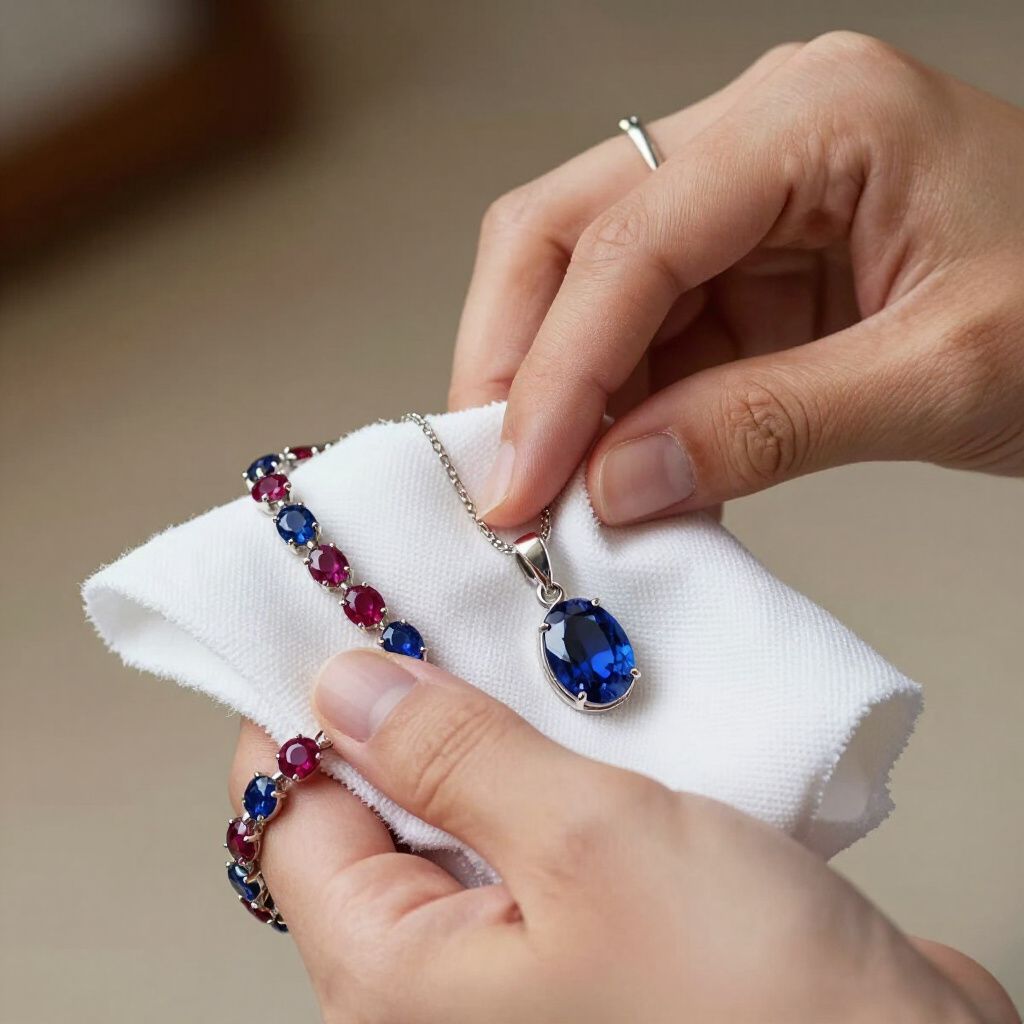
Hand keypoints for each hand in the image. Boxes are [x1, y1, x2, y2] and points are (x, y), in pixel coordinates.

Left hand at [229, 650, 1015, 1022]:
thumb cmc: (756, 1009)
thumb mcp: (586, 843)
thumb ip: (453, 757)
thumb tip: (344, 688)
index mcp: (395, 976)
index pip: (290, 813)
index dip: (298, 704)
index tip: (335, 612)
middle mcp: (440, 975)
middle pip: (373, 802)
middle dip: (405, 698)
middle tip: (435, 597)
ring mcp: (517, 950)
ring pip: (461, 801)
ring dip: (489, 717)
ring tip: (510, 625)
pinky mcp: (588, 925)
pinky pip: (534, 819)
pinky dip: (548, 751)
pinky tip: (575, 692)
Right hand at [448, 32, 1023, 525]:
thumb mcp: (942, 375)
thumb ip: (767, 426)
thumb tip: (619, 482)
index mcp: (816, 116)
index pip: (631, 237)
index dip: (556, 370)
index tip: (519, 480)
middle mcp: (757, 137)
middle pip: (566, 230)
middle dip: (516, 361)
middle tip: (500, 476)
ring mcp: (741, 204)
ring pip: (584, 288)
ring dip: (556, 397)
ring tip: (553, 494)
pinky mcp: (742, 270)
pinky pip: (639, 336)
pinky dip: (610, 412)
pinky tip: (611, 473)